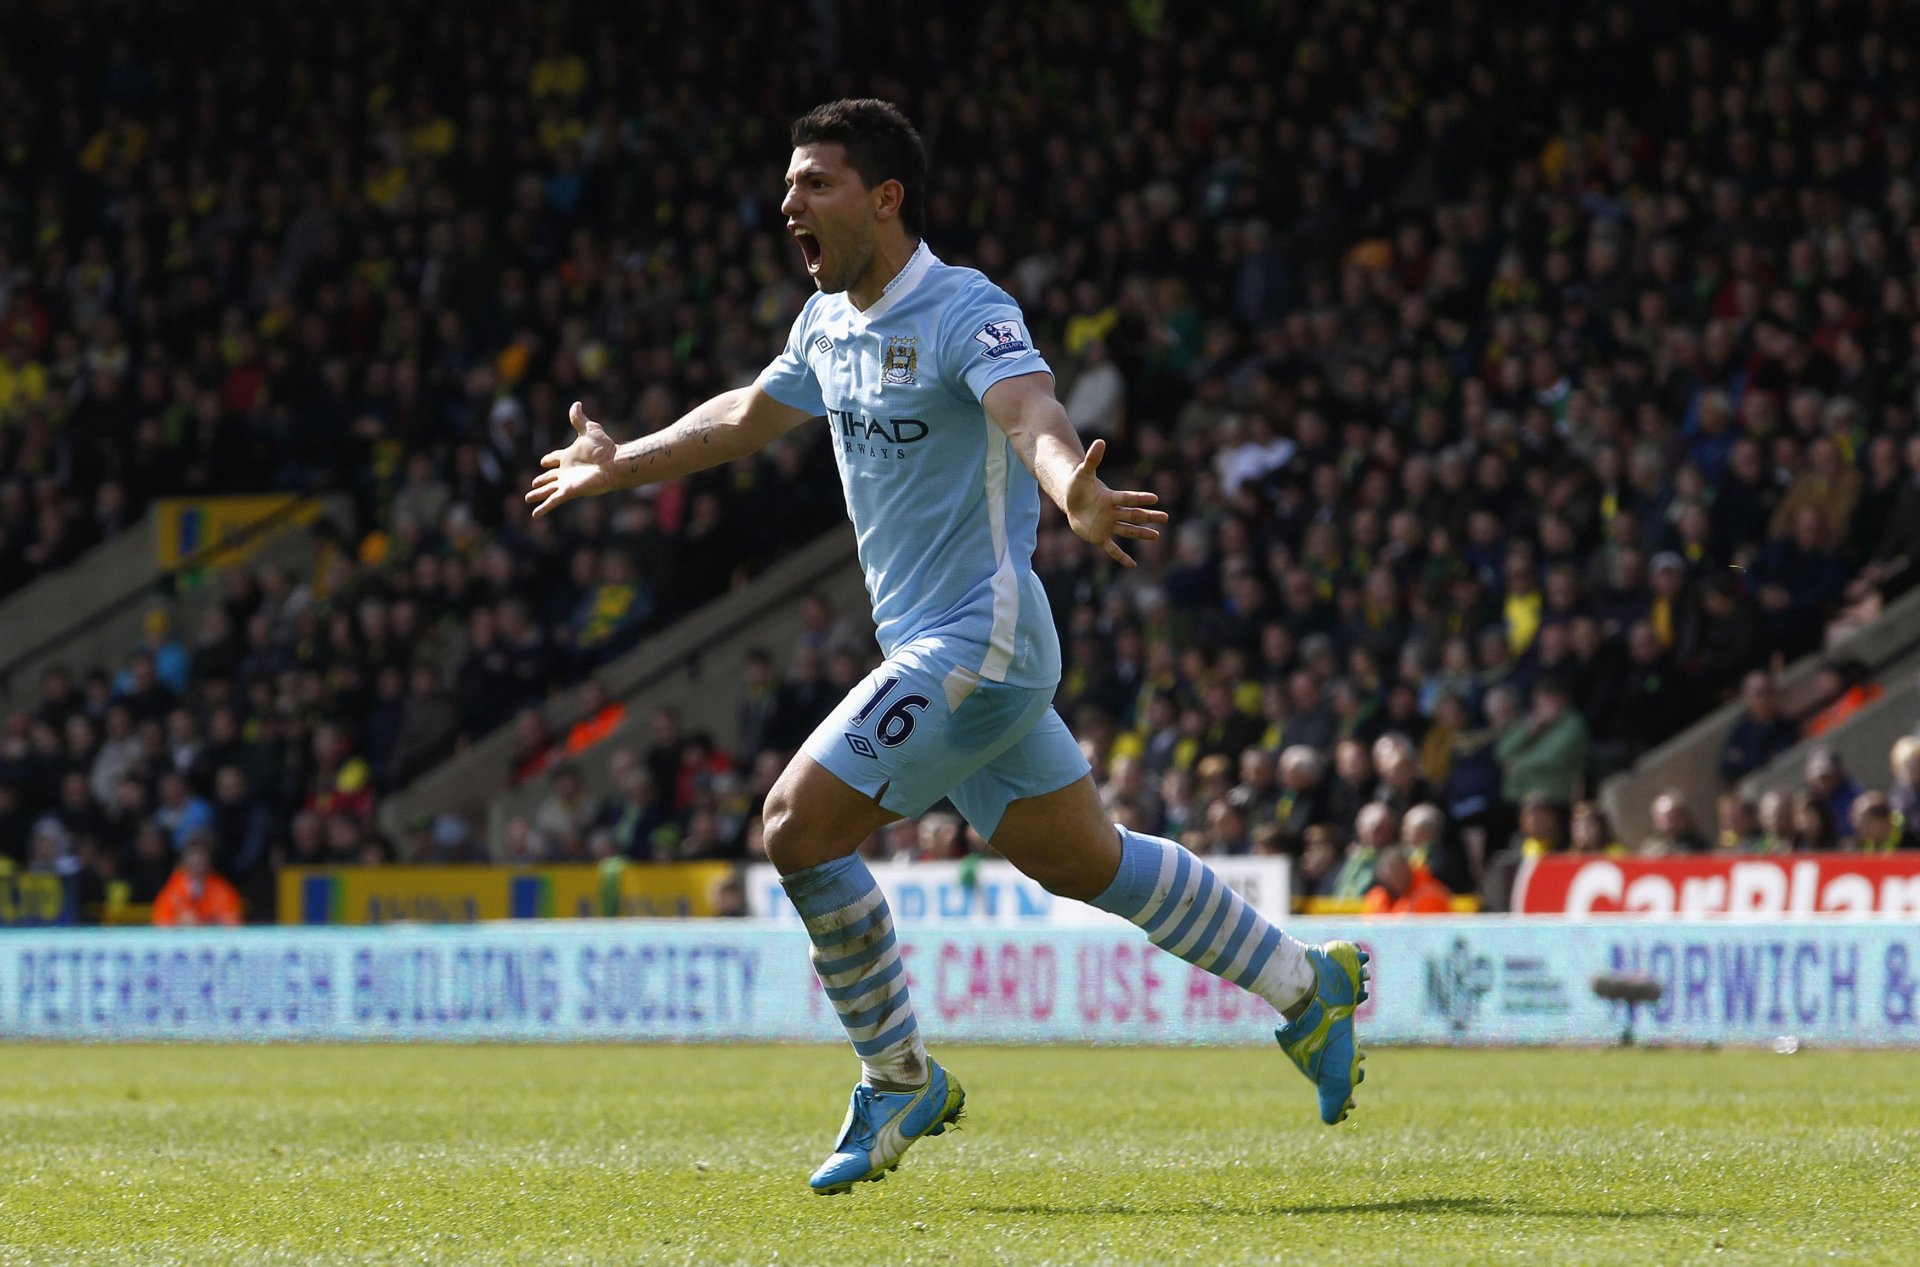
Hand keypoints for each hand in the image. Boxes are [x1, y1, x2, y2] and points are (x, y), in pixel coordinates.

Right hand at [525, 402, 620, 517]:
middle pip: (552, 477)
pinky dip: (543, 508)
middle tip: (534, 484)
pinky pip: (553, 501)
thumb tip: (576, 403)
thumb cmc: (604, 447)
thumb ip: (579, 418)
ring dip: (538, 494)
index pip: (556, 458)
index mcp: (570, 456)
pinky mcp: (569, 492)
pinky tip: (535, 515)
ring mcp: (568, 482)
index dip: (550, 459)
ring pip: (548, 490)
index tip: (544, 461)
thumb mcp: (588, 429)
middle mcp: (568, 471)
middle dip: (543, 480)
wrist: (612, 463)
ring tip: (527, 498)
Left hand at [1064, 438, 1167, 567]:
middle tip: (1166, 517)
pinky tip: (1133, 564)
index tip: (1154, 498)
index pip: (1127, 498)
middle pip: (1133, 515)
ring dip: (1141, 534)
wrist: (1073, 501)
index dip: (1140, 498)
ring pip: (1127, 531)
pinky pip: (1112, 549)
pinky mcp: (1100, 537)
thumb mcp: (1082, 473)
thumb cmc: (1079, 486)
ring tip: (1157, 536)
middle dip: (1149, 516)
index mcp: (1111, 497)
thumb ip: (1092, 459)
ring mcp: (1108, 525)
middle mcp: (1113, 512)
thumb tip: (1100, 441)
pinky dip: (1121, 557)